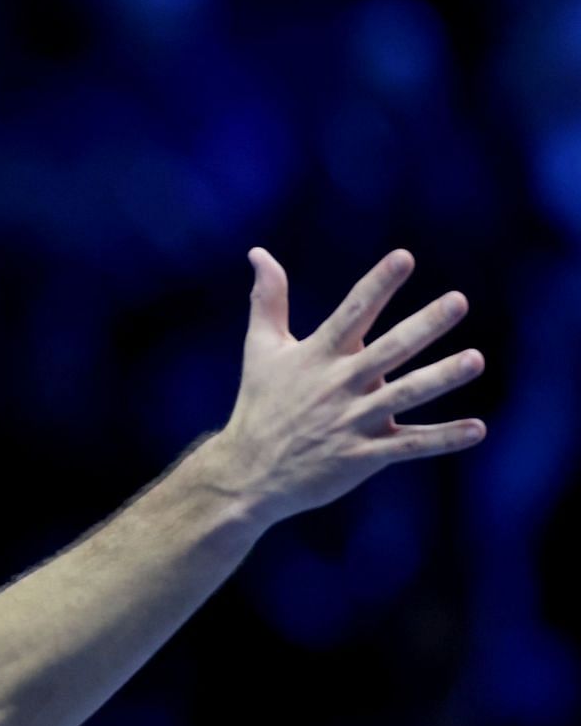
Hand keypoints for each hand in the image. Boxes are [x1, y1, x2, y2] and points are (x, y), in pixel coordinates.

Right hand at [211, 248, 485, 527]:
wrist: (247, 473)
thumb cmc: (259, 404)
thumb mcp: (261, 348)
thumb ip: (267, 300)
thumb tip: (259, 252)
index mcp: (316, 356)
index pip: (352, 313)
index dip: (377, 285)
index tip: (404, 258)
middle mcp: (337, 385)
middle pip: (388, 350)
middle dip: (423, 325)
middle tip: (458, 301)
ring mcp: (352, 422)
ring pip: (404, 396)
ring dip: (441, 378)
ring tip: (475, 359)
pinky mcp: (362, 457)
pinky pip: (409, 446)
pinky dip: (443, 439)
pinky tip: (477, 429)